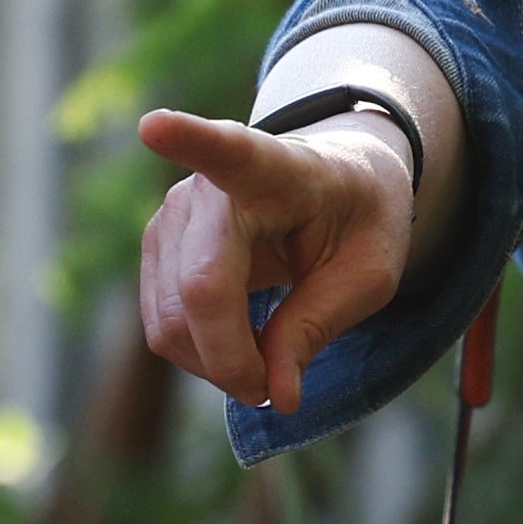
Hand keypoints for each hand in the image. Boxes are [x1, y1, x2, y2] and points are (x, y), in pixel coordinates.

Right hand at [134, 106, 419, 418]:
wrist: (331, 184)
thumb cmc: (357, 221)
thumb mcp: (368, 275)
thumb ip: (316, 327)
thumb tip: (273, 396)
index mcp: (275, 169)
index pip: (228, 152)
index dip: (188, 140)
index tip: (154, 126)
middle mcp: (206, 187)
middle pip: (199, 290)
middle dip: (233, 359)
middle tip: (278, 387)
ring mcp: (169, 217)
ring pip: (170, 321)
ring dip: (216, 363)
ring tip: (267, 358)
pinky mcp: (154, 249)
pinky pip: (162, 326)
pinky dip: (201, 355)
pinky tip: (238, 341)